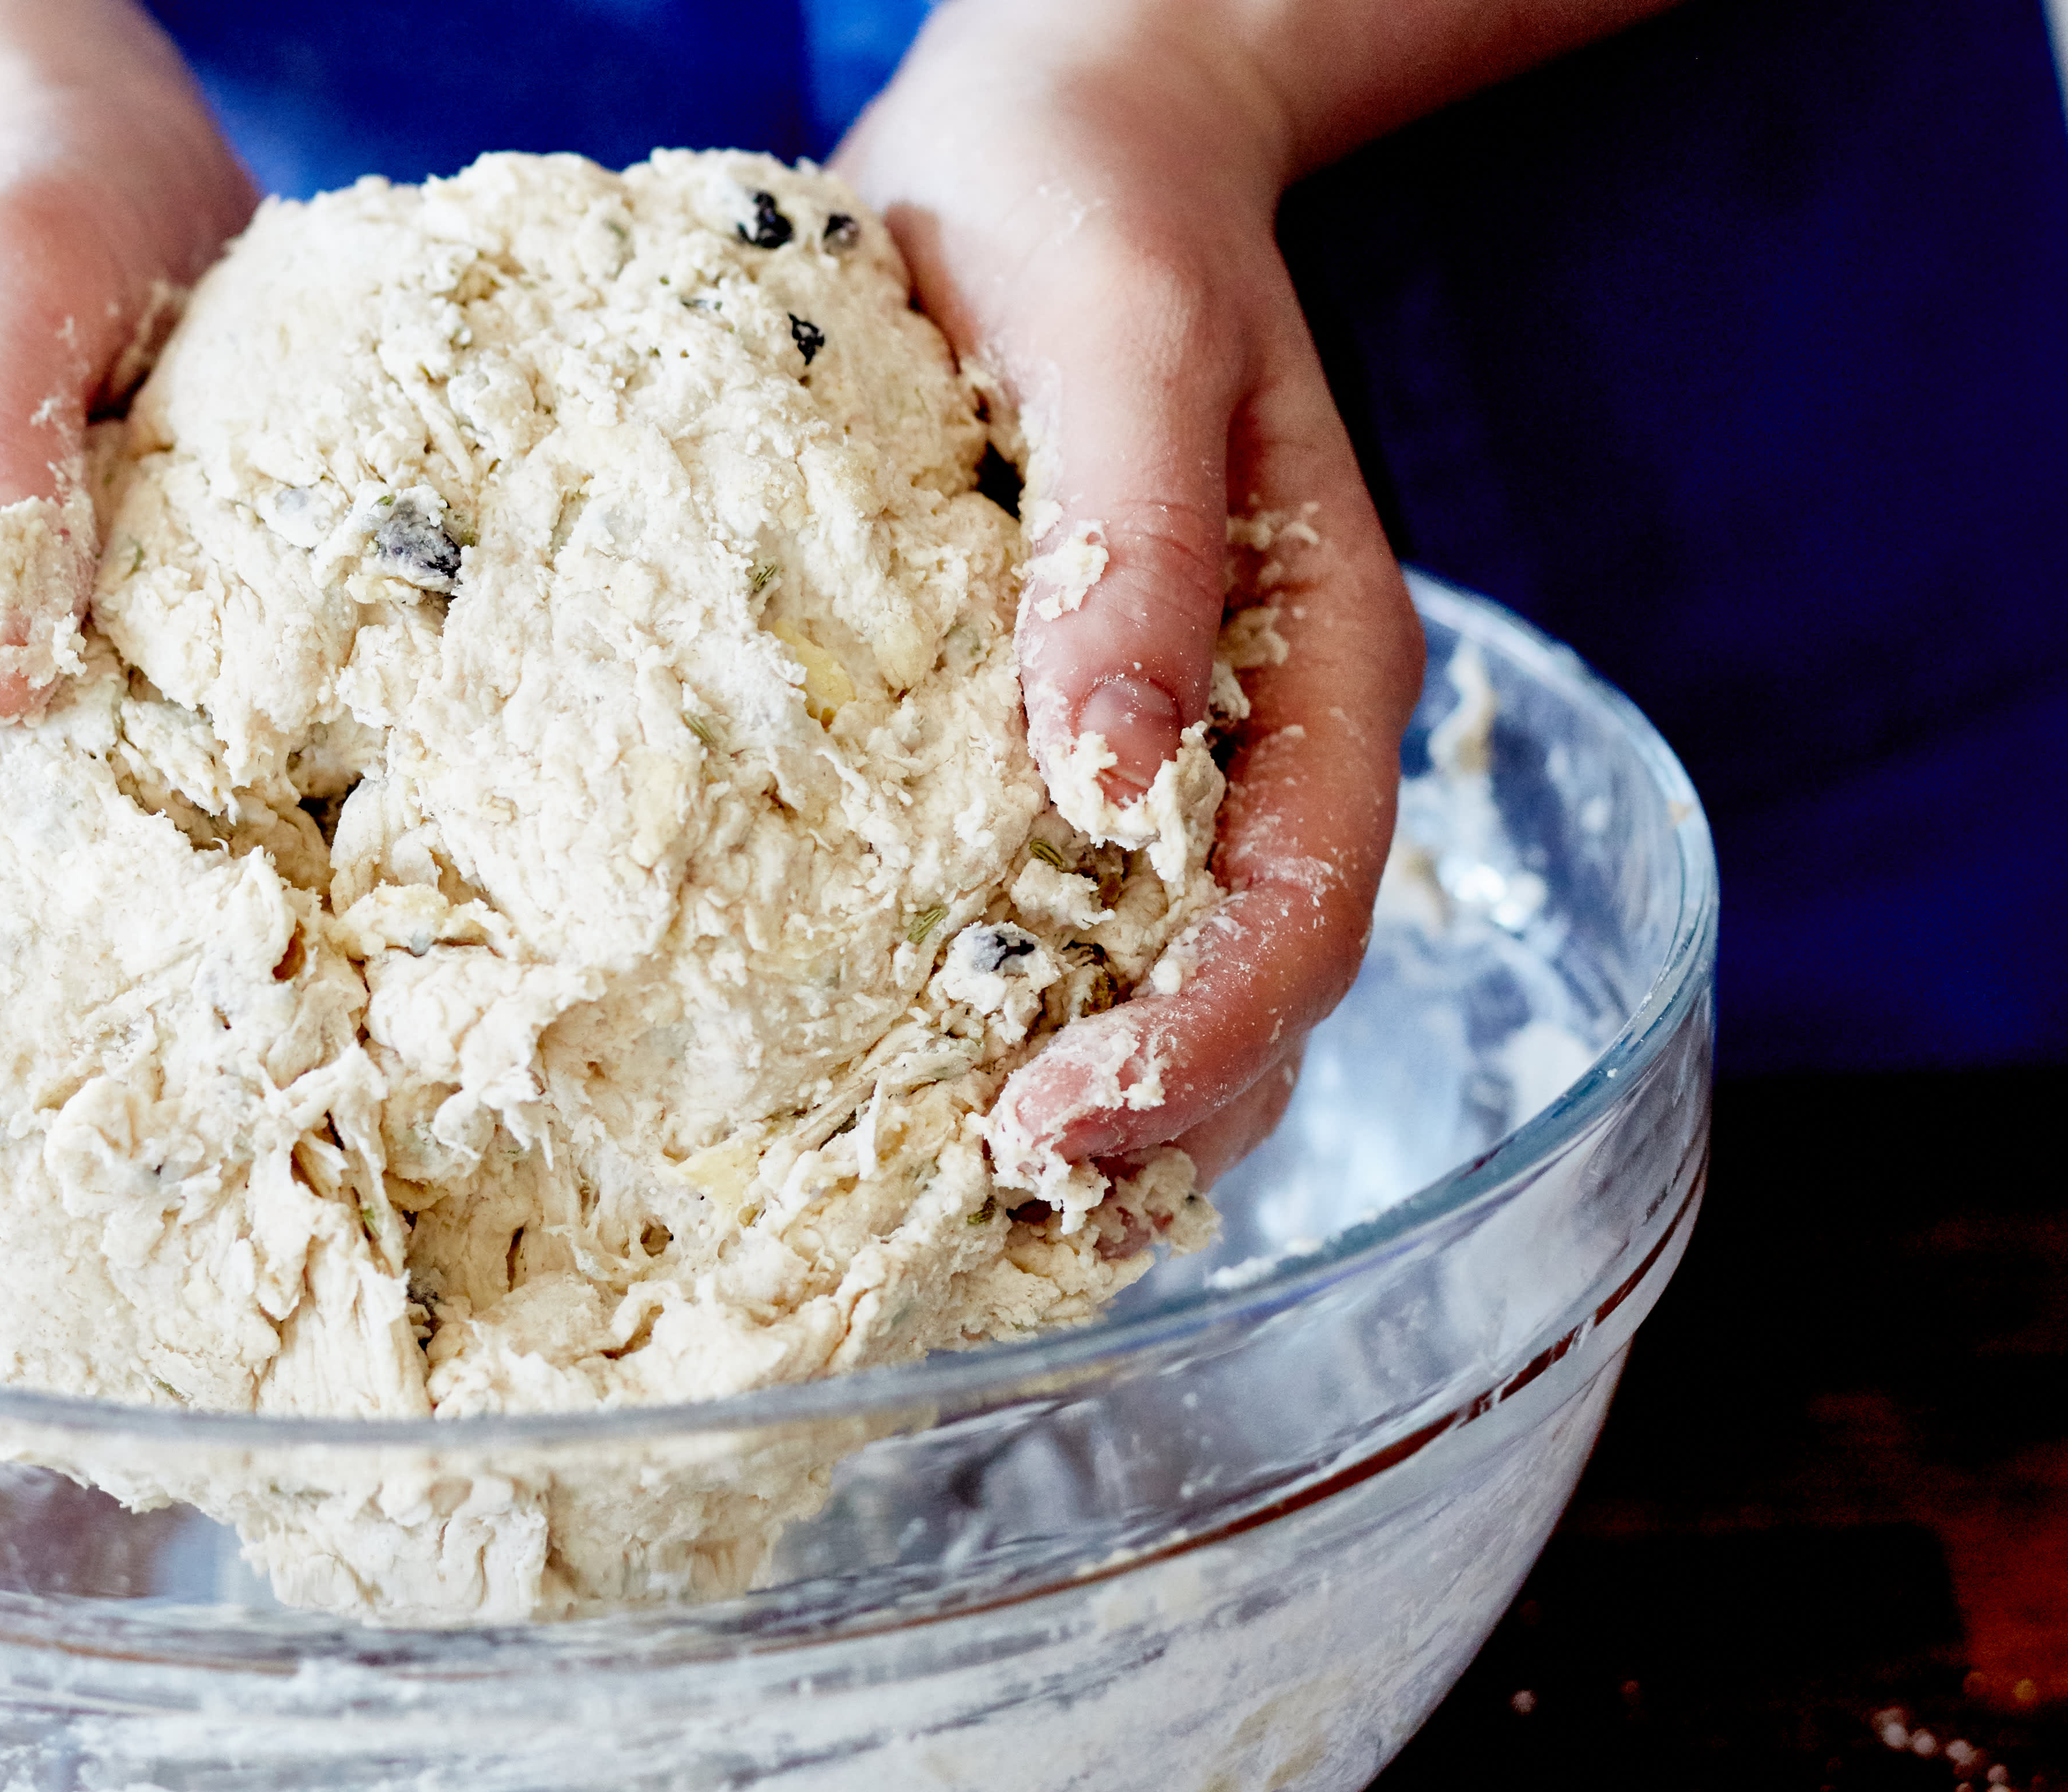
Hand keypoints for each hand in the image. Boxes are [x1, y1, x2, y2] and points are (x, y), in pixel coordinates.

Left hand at [837, 0, 1423, 1183]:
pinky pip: (1061, 918)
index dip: (1205, 1038)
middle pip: (1252, 987)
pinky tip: (914, 1092)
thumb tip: (1109, 774)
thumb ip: (1131, 546)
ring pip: (1169, 982)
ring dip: (1095, 1103)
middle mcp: (1259, 737)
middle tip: (992, 1193)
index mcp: (1320, 658)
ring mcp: (1167, 752)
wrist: (1051, 147)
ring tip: (958, 1201)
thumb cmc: (1094, 216)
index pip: (1303, 904)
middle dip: (1149, 1113)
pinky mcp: (1057, 745)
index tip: (1067, 1120)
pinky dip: (1013, 1019)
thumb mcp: (1120, 344)